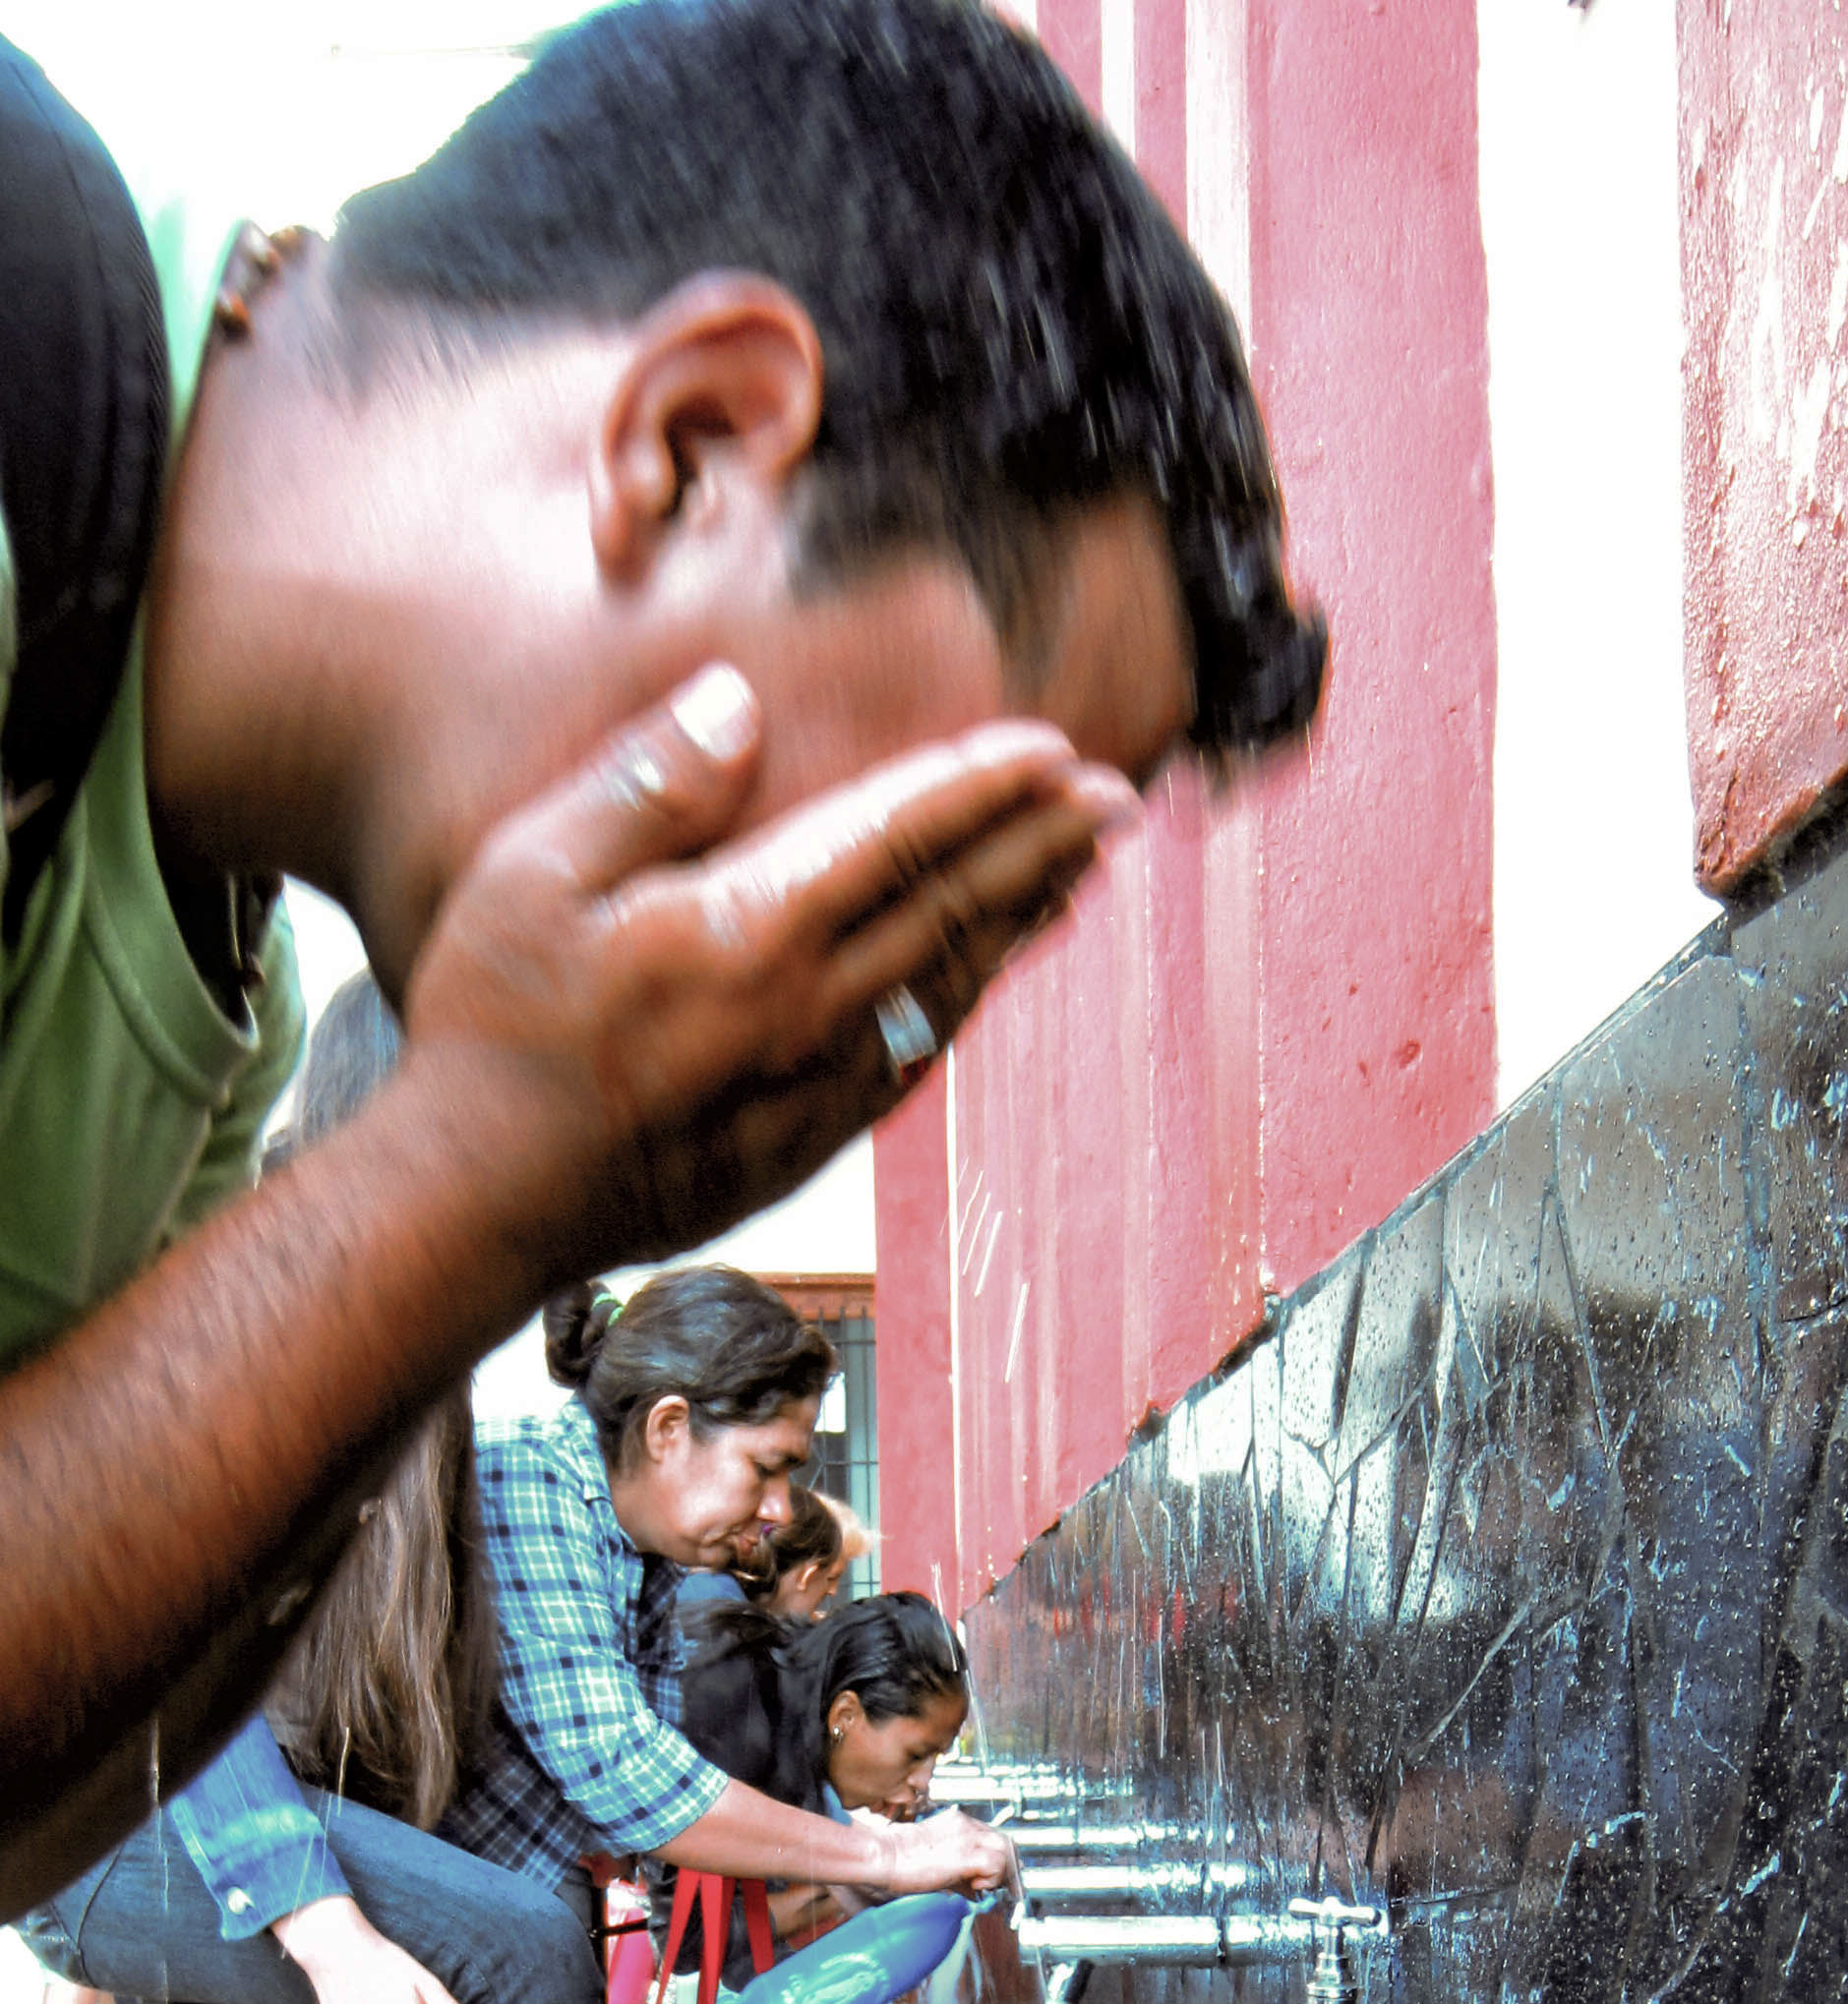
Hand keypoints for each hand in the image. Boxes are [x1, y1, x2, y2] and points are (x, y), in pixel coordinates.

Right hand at [405, 663, 1137, 1281]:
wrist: (479, 1199)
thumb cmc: (490, 1027)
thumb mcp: (532, 871)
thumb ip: (647, 785)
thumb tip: (739, 706)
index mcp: (750, 933)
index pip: (898, 839)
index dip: (983, 790)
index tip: (1054, 752)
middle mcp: (805, 1015)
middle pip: (951, 914)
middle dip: (1040, 852)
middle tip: (1114, 804)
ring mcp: (811, 1089)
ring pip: (948, 992)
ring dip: (1018, 928)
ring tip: (1075, 878)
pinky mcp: (800, 1146)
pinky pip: (910, 1061)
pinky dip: (963, 1007)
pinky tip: (982, 983)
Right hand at [880, 1808, 1016, 1902]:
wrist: (883, 1855)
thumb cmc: (899, 1860)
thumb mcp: (935, 1861)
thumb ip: (958, 1872)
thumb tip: (974, 1889)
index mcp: (958, 1823)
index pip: (992, 1838)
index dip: (998, 1859)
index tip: (996, 1878)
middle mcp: (966, 1825)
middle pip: (1006, 1842)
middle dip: (1006, 1867)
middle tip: (997, 1886)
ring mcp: (967, 1837)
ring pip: (1006, 1851)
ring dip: (1000, 1873)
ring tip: (981, 1885)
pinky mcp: (965, 1854)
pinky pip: (996, 1864)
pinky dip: (991, 1879)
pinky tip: (974, 1886)